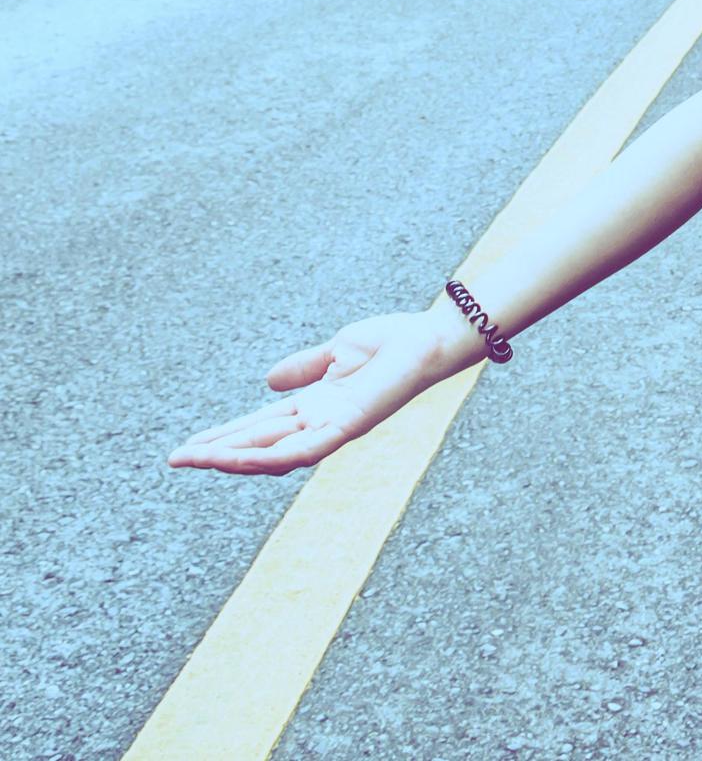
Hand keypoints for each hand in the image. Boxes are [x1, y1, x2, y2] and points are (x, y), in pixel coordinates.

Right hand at [166, 311, 463, 477]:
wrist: (430, 338)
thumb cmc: (394, 343)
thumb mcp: (337, 351)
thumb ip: (305, 367)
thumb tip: (267, 382)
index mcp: (316, 406)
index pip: (261, 427)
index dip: (225, 436)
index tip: (188, 445)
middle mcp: (320, 423)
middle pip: (259, 445)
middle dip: (216, 453)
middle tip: (174, 460)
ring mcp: (333, 428)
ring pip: (272, 455)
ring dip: (230, 459)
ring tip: (192, 460)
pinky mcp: (348, 427)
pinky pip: (302, 451)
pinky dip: (267, 458)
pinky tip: (235, 460)